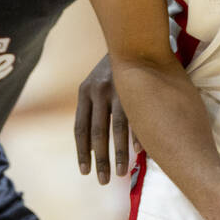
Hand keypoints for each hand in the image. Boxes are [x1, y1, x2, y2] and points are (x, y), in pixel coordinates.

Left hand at [74, 54, 135, 183]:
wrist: (131, 39)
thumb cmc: (113, 69)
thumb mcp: (96, 84)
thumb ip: (93, 109)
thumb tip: (94, 145)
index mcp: (85, 92)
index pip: (80, 128)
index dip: (82, 152)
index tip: (85, 172)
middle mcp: (99, 91)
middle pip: (97, 132)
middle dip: (99, 159)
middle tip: (102, 181)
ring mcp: (118, 89)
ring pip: (117, 128)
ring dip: (118, 153)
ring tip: (120, 173)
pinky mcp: (136, 87)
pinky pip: (137, 118)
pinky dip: (137, 136)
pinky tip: (139, 152)